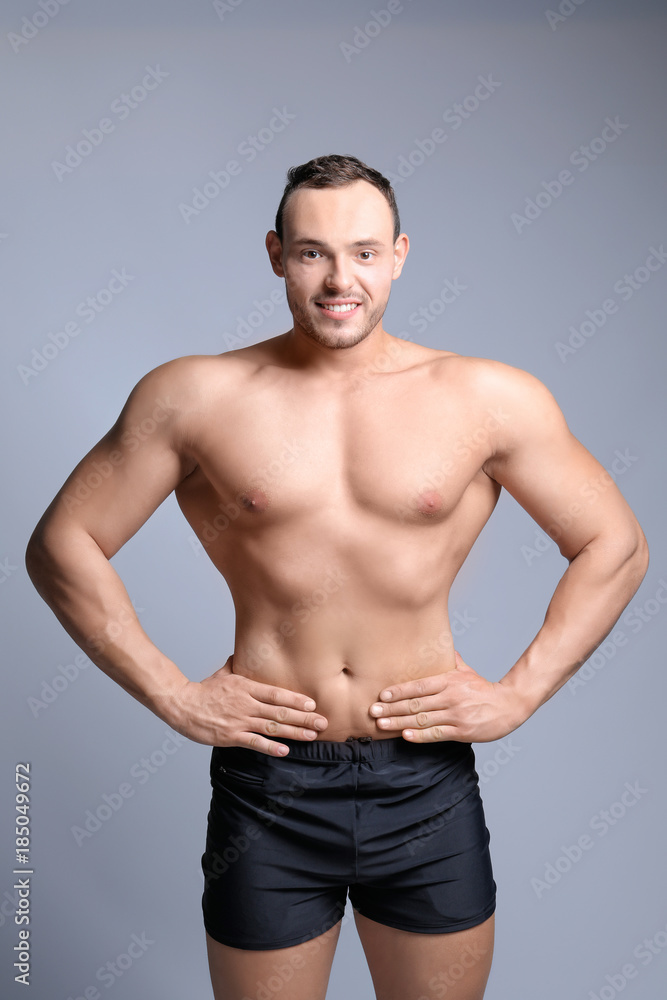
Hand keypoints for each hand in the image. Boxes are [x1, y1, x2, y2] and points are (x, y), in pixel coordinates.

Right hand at [160, 655, 327, 754]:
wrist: (181, 704)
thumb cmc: (203, 690)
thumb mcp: (222, 673)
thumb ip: (236, 666)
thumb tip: (242, 655)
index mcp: (246, 687)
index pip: (276, 693)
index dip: (296, 699)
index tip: (313, 704)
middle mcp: (246, 704)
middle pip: (280, 711)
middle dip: (304, 717)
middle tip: (323, 722)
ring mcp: (239, 720)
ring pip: (272, 727)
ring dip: (294, 732)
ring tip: (312, 735)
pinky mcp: (231, 736)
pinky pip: (254, 742)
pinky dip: (270, 747)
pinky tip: (285, 751)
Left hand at [368, 651, 524, 743]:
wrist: (509, 706)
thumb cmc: (483, 689)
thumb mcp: (466, 671)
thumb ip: (450, 661)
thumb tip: (437, 643)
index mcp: (449, 681)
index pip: (419, 685)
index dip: (399, 691)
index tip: (382, 694)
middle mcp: (451, 697)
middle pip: (416, 703)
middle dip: (392, 708)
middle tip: (372, 710)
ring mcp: (456, 715)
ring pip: (423, 719)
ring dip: (399, 722)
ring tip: (382, 724)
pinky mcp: (462, 731)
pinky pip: (437, 733)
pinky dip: (420, 735)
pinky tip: (405, 735)